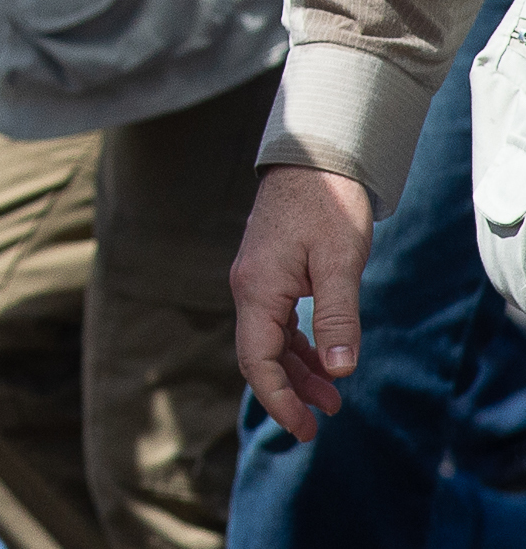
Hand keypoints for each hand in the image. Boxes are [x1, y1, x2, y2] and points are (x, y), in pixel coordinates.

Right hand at [231, 165, 372, 442]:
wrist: (313, 159)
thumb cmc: (326, 206)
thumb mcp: (340, 262)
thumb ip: (337, 316)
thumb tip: (340, 372)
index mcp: (257, 289)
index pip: (257, 359)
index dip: (279, 399)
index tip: (304, 429)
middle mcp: (248, 288)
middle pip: (258, 355)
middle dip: (287, 394)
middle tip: (318, 427)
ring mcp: (255, 281)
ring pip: (268, 341)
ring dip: (295, 373)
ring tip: (331, 401)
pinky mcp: (269, 274)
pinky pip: (275, 324)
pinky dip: (296, 349)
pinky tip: (322, 362)